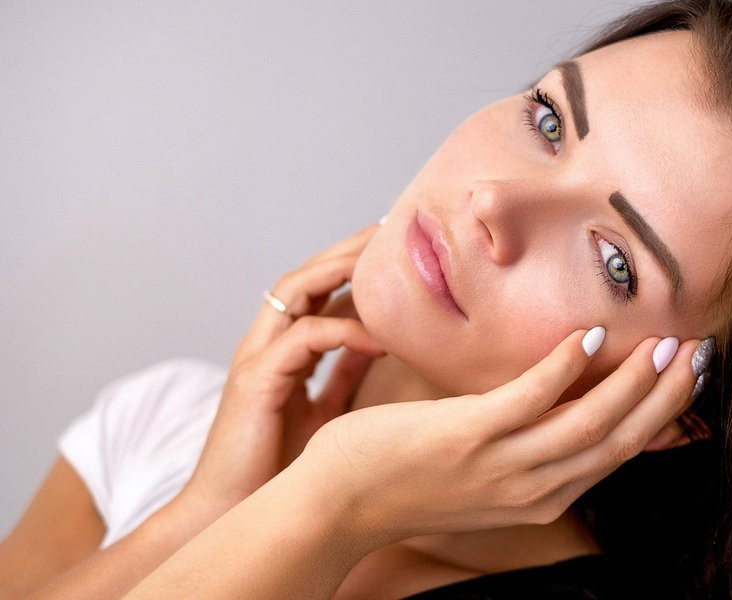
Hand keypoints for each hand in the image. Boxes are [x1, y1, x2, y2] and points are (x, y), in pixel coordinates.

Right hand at [176, 225, 384, 521]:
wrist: (230, 516)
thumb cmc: (278, 469)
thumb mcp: (324, 411)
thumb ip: (344, 375)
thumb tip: (380, 345)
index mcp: (280, 349)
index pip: (314, 289)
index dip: (349, 265)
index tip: (392, 250)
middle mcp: (264, 344)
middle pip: (304, 276)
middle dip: (347, 250)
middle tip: (391, 231)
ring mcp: (256, 358)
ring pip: (295, 290)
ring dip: (341, 270)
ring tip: (384, 260)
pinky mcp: (256, 381)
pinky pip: (304, 338)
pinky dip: (344, 331)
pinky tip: (381, 337)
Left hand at [298, 329, 701, 548]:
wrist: (340, 501)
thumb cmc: (410, 477)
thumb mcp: (485, 472)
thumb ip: (527, 444)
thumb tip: (560, 400)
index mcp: (541, 494)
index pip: (618, 454)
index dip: (661, 415)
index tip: (689, 376)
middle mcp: (532, 488)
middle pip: (618, 440)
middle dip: (666, 396)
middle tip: (699, 350)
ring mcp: (501, 465)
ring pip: (587, 423)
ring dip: (633, 381)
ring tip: (665, 342)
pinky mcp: (467, 436)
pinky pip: (528, 400)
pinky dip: (566, 368)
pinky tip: (590, 337)